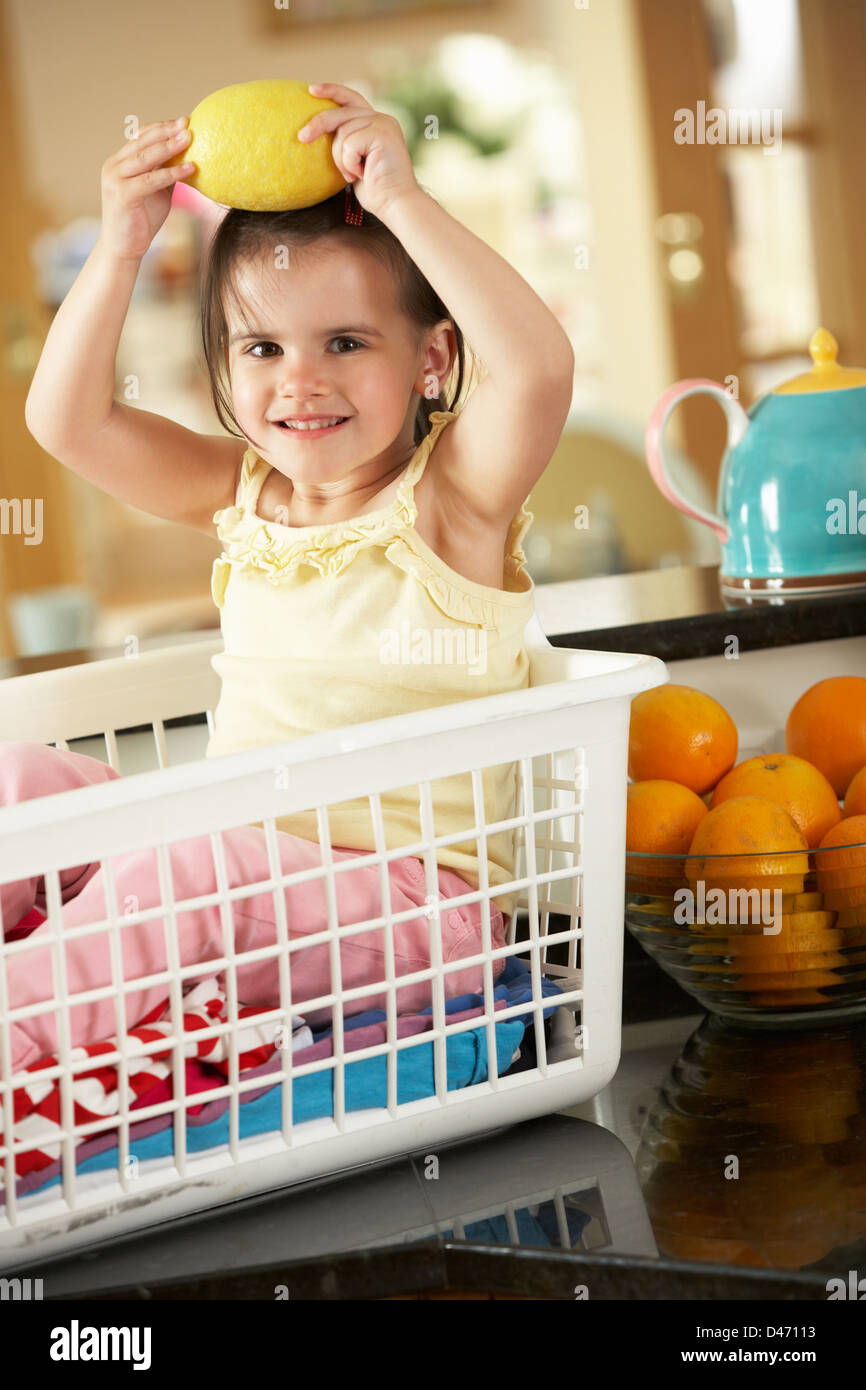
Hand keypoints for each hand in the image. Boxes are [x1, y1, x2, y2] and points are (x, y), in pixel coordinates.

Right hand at [98, 117, 194, 261]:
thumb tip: (190, 156)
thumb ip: (166, 172)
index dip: (162, 127)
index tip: (184, 121)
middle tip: (188, 123)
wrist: (124, 248)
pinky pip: (150, 180)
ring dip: (170, 147)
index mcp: (120, 162)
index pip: (140, 137)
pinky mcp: (122, 195)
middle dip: (167, 131)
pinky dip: (171, 173)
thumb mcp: (156, 190)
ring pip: (146, 158)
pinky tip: (190, 169)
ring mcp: (115, 179)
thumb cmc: (142, 219)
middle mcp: (114, 166)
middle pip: (143, 142)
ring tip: (190, 139)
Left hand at [298, 83, 419, 219]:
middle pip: (340, 112)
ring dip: (340, 159)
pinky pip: (349, 144)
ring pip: (342, 133)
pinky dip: (349, 163)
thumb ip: (346, 144)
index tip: (311, 90)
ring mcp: (383, 124)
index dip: (332, 91)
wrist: (395, 204)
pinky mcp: (382, 133)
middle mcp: (381, 119)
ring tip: (352, 175)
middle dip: (318, 124)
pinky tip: (361, 175)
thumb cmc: (375, 191)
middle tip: (302, 137)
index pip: (351, 98)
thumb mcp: (355, 162)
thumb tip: (318, 135)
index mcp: (375, 123)